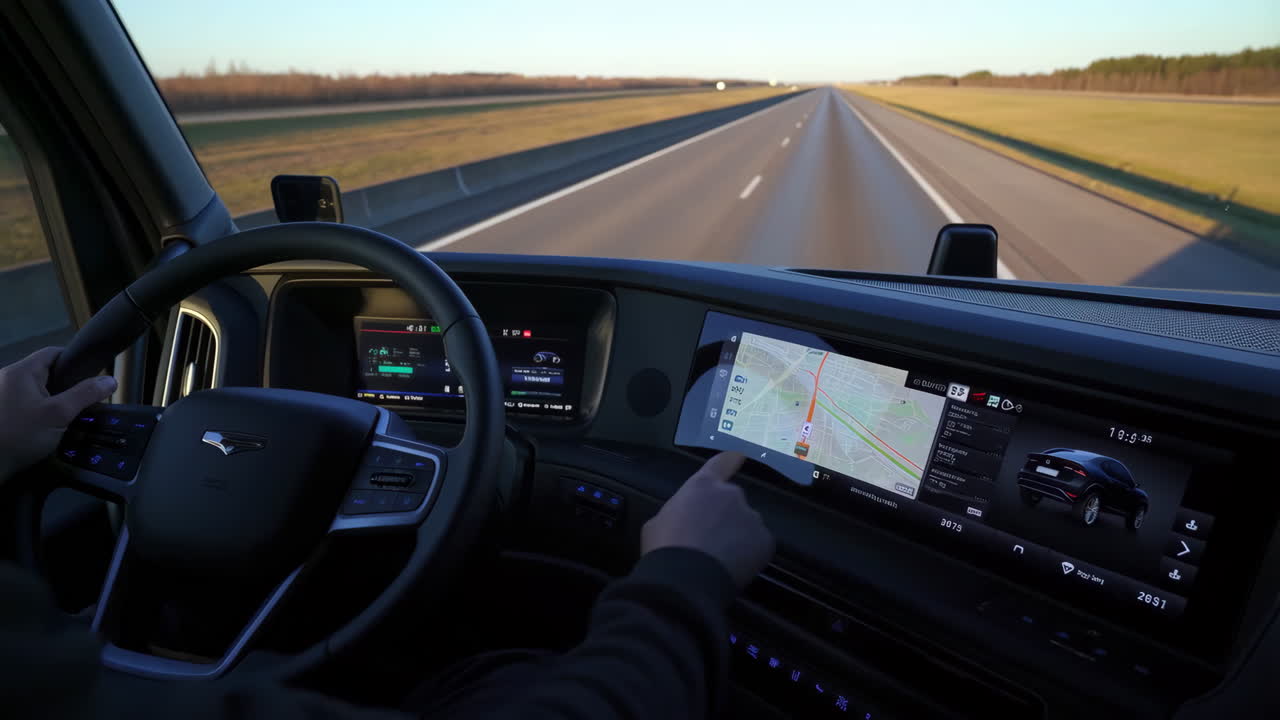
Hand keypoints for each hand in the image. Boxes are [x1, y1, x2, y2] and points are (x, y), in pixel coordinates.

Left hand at [0, 347, 116, 479]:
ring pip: (38, 390)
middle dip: (67, 385)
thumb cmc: (20, 434)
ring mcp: (3, 395)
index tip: (92, 378)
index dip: (75, 361)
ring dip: (54, 400)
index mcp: (21, 371)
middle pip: (46, 372)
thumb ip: (85, 394)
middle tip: (83, 402)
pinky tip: (49, 426)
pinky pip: (28, 403)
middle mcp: (8, 378)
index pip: (53, 352)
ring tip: (69, 416)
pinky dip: (41, 411)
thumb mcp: (58, 414)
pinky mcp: (2, 412)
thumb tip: (110, 380)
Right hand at [642, 452, 774, 587]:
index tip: (739, 456)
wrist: (685, 580)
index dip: (730, 460)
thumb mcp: (658, 522)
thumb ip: (678, 511)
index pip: (722, 462)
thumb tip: (683, 519)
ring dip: (737, 535)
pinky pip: (758, 544)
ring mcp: (751, 517)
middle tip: (710, 539)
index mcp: (703, 486)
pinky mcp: (765, 540)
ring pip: (746, 523)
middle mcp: (731, 494)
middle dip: (725, 515)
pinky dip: (749, 553)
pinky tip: (732, 567)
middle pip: (732, 500)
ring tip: (720, 558)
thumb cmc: (664, 548)